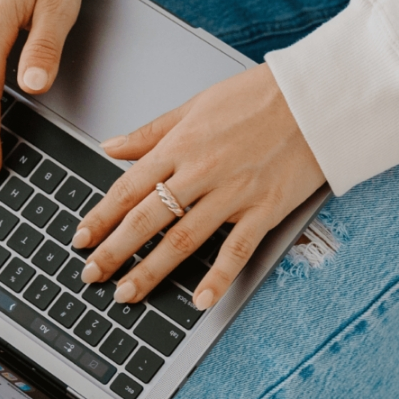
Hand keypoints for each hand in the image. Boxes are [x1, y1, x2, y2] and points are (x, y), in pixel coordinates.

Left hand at [73, 64, 326, 308]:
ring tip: (126, 293)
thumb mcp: (195, 105)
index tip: (80, 239)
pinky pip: (236, 250)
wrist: (317, 98)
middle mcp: (201, 172)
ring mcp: (233, 194)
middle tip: (90, 275)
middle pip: (147, 218)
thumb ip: (150, 133)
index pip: (128, 188)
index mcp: (180, 146)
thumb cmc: (258, 97)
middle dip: (114, 251)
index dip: (100, 217)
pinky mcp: (264, 210)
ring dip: (151, 270)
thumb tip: (110, 146)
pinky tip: (199, 302)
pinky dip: (218, 278)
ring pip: (183, 239)